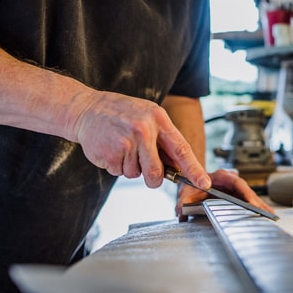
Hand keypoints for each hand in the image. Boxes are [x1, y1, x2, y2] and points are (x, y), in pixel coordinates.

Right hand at [70, 90, 210, 189]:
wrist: (87, 109)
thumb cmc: (121, 113)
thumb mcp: (148, 116)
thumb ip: (164, 138)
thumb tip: (179, 165)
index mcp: (158, 119)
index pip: (181, 149)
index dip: (194, 169)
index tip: (204, 183)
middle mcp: (144, 130)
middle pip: (156, 172)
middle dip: (153, 179)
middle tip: (146, 171)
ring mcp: (126, 143)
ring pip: (136, 174)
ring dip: (130, 167)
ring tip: (122, 147)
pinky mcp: (110, 154)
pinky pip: (119, 172)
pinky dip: (116, 166)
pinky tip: (112, 149)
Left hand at [176, 168, 271, 220]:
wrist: (189, 181)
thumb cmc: (190, 184)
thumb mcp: (185, 192)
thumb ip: (182, 202)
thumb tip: (182, 213)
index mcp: (221, 176)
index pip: (237, 183)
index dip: (246, 193)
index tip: (252, 204)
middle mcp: (230, 180)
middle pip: (247, 190)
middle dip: (257, 202)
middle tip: (266, 214)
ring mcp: (234, 187)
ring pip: (249, 195)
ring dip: (259, 205)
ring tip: (270, 216)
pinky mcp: (236, 194)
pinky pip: (247, 200)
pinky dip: (256, 207)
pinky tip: (265, 215)